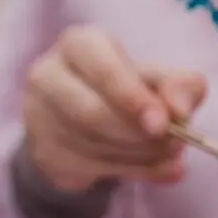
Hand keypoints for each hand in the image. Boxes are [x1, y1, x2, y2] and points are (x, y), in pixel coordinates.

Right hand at [23, 25, 205, 190]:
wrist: (84, 120)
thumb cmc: (125, 89)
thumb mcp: (158, 80)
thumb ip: (179, 86)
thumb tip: (180, 110)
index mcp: (79, 44)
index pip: (102, 68)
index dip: (132, 97)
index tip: (163, 124)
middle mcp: (47, 74)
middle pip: (91, 113)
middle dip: (140, 136)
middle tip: (175, 145)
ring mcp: (38, 114)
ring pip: (92, 145)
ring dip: (139, 157)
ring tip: (167, 156)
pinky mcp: (42, 150)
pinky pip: (88, 168)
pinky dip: (130, 172)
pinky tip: (150, 168)